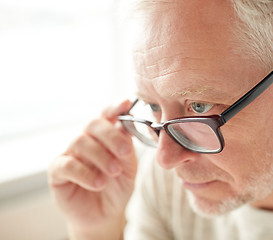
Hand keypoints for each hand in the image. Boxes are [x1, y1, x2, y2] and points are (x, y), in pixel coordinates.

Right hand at [48, 100, 136, 238]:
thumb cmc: (117, 187)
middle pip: (93, 124)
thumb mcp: (129, 167)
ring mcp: (70, 153)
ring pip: (81, 142)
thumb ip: (127, 147)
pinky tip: (98, 183)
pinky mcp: (57, 171)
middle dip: (111, 136)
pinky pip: (67, 164)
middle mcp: (87, 140)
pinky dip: (85, 173)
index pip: (107, 115)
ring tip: (113, 173)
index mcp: (105, 136)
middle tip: (124, 152)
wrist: (105, 214)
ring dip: (101, 157)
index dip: (115, 107)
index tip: (126, 103)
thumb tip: (125, 125)